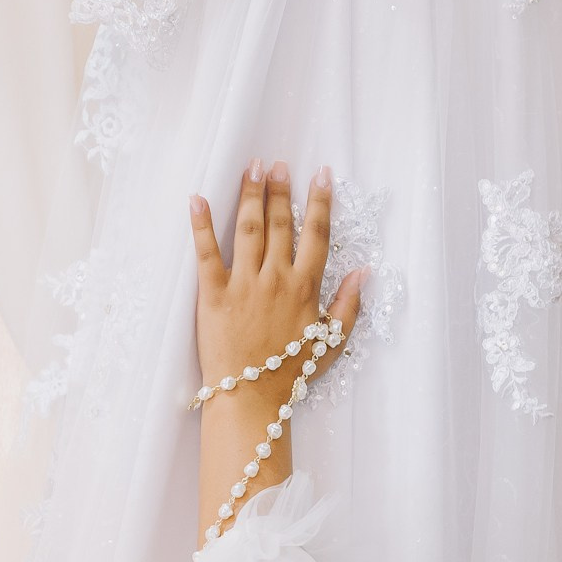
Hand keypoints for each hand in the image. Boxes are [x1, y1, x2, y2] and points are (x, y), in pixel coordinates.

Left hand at [188, 163, 362, 540]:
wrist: (251, 397)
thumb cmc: (291, 372)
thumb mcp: (331, 342)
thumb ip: (348, 305)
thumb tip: (364, 272)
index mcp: (305, 288)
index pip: (316, 235)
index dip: (319, 202)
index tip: (321, 175)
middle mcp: (276, 279)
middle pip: (280, 224)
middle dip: (280, 190)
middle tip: (278, 164)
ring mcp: (244, 284)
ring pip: (249, 229)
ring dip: (250, 195)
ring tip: (251, 168)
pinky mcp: (213, 294)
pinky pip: (207, 253)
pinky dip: (201, 224)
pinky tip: (197, 199)